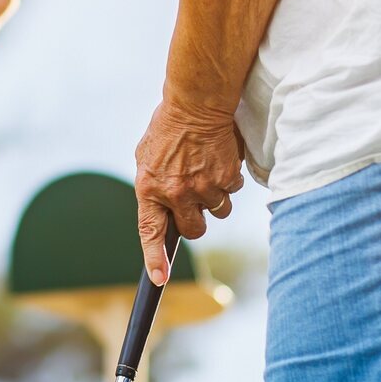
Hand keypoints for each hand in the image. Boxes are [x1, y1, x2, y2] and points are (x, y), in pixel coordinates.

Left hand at [134, 99, 245, 283]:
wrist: (196, 102)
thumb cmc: (168, 126)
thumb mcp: (148, 156)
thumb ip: (154, 185)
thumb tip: (162, 208)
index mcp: (150, 187)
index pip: (150, 232)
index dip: (154, 259)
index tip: (159, 280)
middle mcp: (176, 192)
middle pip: (194, 230)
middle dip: (196, 220)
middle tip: (195, 200)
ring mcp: (203, 187)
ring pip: (218, 212)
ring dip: (215, 198)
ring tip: (206, 169)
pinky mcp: (226, 178)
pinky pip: (232, 191)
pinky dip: (228, 180)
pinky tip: (219, 159)